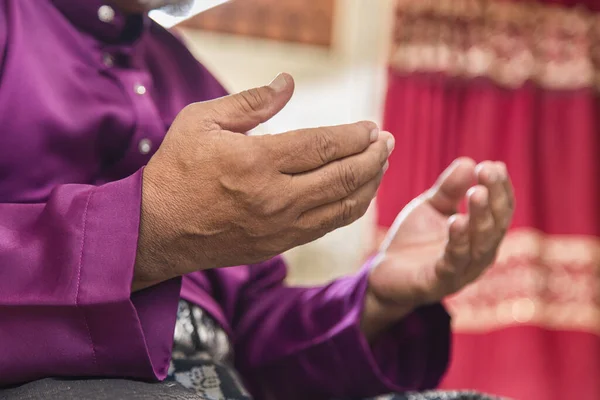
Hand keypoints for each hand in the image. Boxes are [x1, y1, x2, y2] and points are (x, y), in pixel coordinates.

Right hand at [134, 74, 393, 289]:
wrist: (155, 230)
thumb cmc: (176, 170)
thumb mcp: (201, 121)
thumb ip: (250, 102)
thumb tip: (288, 82)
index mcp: (256, 161)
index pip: (323, 146)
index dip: (354, 136)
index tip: (371, 127)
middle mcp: (275, 197)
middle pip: (343, 177)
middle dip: (373, 158)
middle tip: (386, 143)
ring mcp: (279, 227)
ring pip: (342, 207)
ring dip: (369, 184)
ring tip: (381, 165)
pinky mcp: (278, 245)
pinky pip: (326, 227)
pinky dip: (349, 209)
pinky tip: (357, 194)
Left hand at [361, 158, 514, 338]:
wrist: (385, 272)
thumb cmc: (414, 239)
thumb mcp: (431, 207)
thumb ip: (449, 189)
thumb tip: (469, 162)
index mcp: (481, 236)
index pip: (500, 211)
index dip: (500, 188)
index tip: (494, 164)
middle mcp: (479, 255)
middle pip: (496, 226)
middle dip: (494, 197)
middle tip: (488, 170)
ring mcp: (462, 271)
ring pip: (480, 245)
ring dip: (480, 217)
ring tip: (477, 192)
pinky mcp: (440, 282)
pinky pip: (454, 261)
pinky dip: (458, 241)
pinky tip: (456, 221)